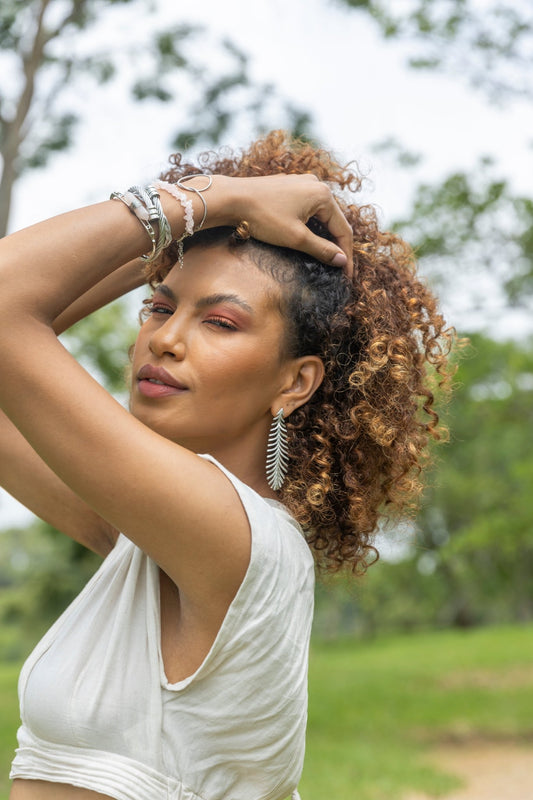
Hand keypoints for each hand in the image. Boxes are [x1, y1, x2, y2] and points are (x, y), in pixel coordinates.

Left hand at [212, 174, 353, 276]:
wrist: (231, 198)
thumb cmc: (263, 217)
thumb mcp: (296, 238)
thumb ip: (321, 249)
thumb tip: (341, 260)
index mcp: (323, 194)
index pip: (343, 230)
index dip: (346, 255)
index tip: (346, 275)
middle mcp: (316, 184)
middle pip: (334, 221)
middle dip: (336, 245)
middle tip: (338, 268)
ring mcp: (302, 183)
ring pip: (320, 215)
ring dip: (323, 236)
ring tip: (324, 256)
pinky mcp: (289, 187)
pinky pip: (308, 209)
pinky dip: (311, 226)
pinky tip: (307, 239)